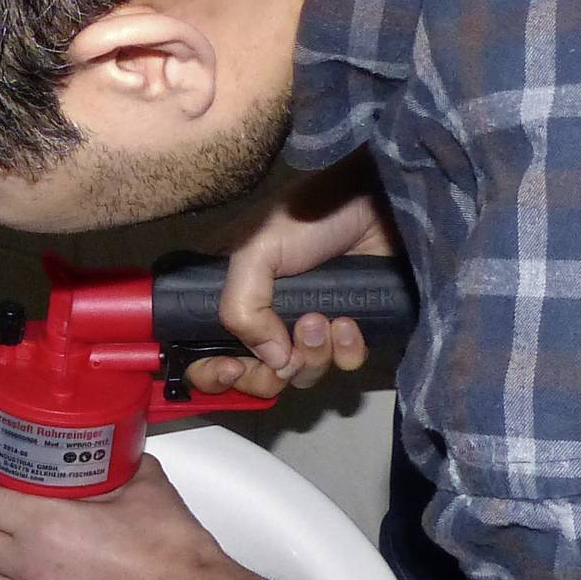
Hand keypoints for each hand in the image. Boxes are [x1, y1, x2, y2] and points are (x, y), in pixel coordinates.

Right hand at [187, 158, 403, 400]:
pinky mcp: (348, 328)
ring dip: (313, 355)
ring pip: (302, 372)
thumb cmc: (308, 217)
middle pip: (255, 375)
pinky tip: (351, 322)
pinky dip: (347, 350)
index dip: (212, 373)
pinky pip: (344, 363)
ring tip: (323, 319)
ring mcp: (308, 325)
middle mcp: (266, 316)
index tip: (233, 369)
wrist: (376, 204)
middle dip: (271, 373)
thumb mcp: (256, 251)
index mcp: (231, 296)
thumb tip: (272, 361)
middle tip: (287, 355)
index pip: (203, 352)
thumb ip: (242, 308)